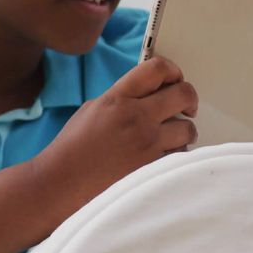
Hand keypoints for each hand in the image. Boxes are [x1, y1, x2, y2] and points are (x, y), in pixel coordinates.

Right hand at [33, 57, 198, 219]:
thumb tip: (150, 94)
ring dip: (184, 130)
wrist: (63, 183)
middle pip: (183, 94)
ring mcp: (147, 145)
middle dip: (189, 98)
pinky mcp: (153, 169)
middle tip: (187, 105)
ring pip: (188, 128)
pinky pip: (180, 155)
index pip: (156, 69)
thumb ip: (123, 98)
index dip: (172, 70)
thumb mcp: (93, 109)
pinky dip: (176, 154)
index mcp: (118, 98)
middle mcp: (136, 118)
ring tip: (174, 136)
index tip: (174, 78)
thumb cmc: (73, 149)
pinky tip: (163, 155)